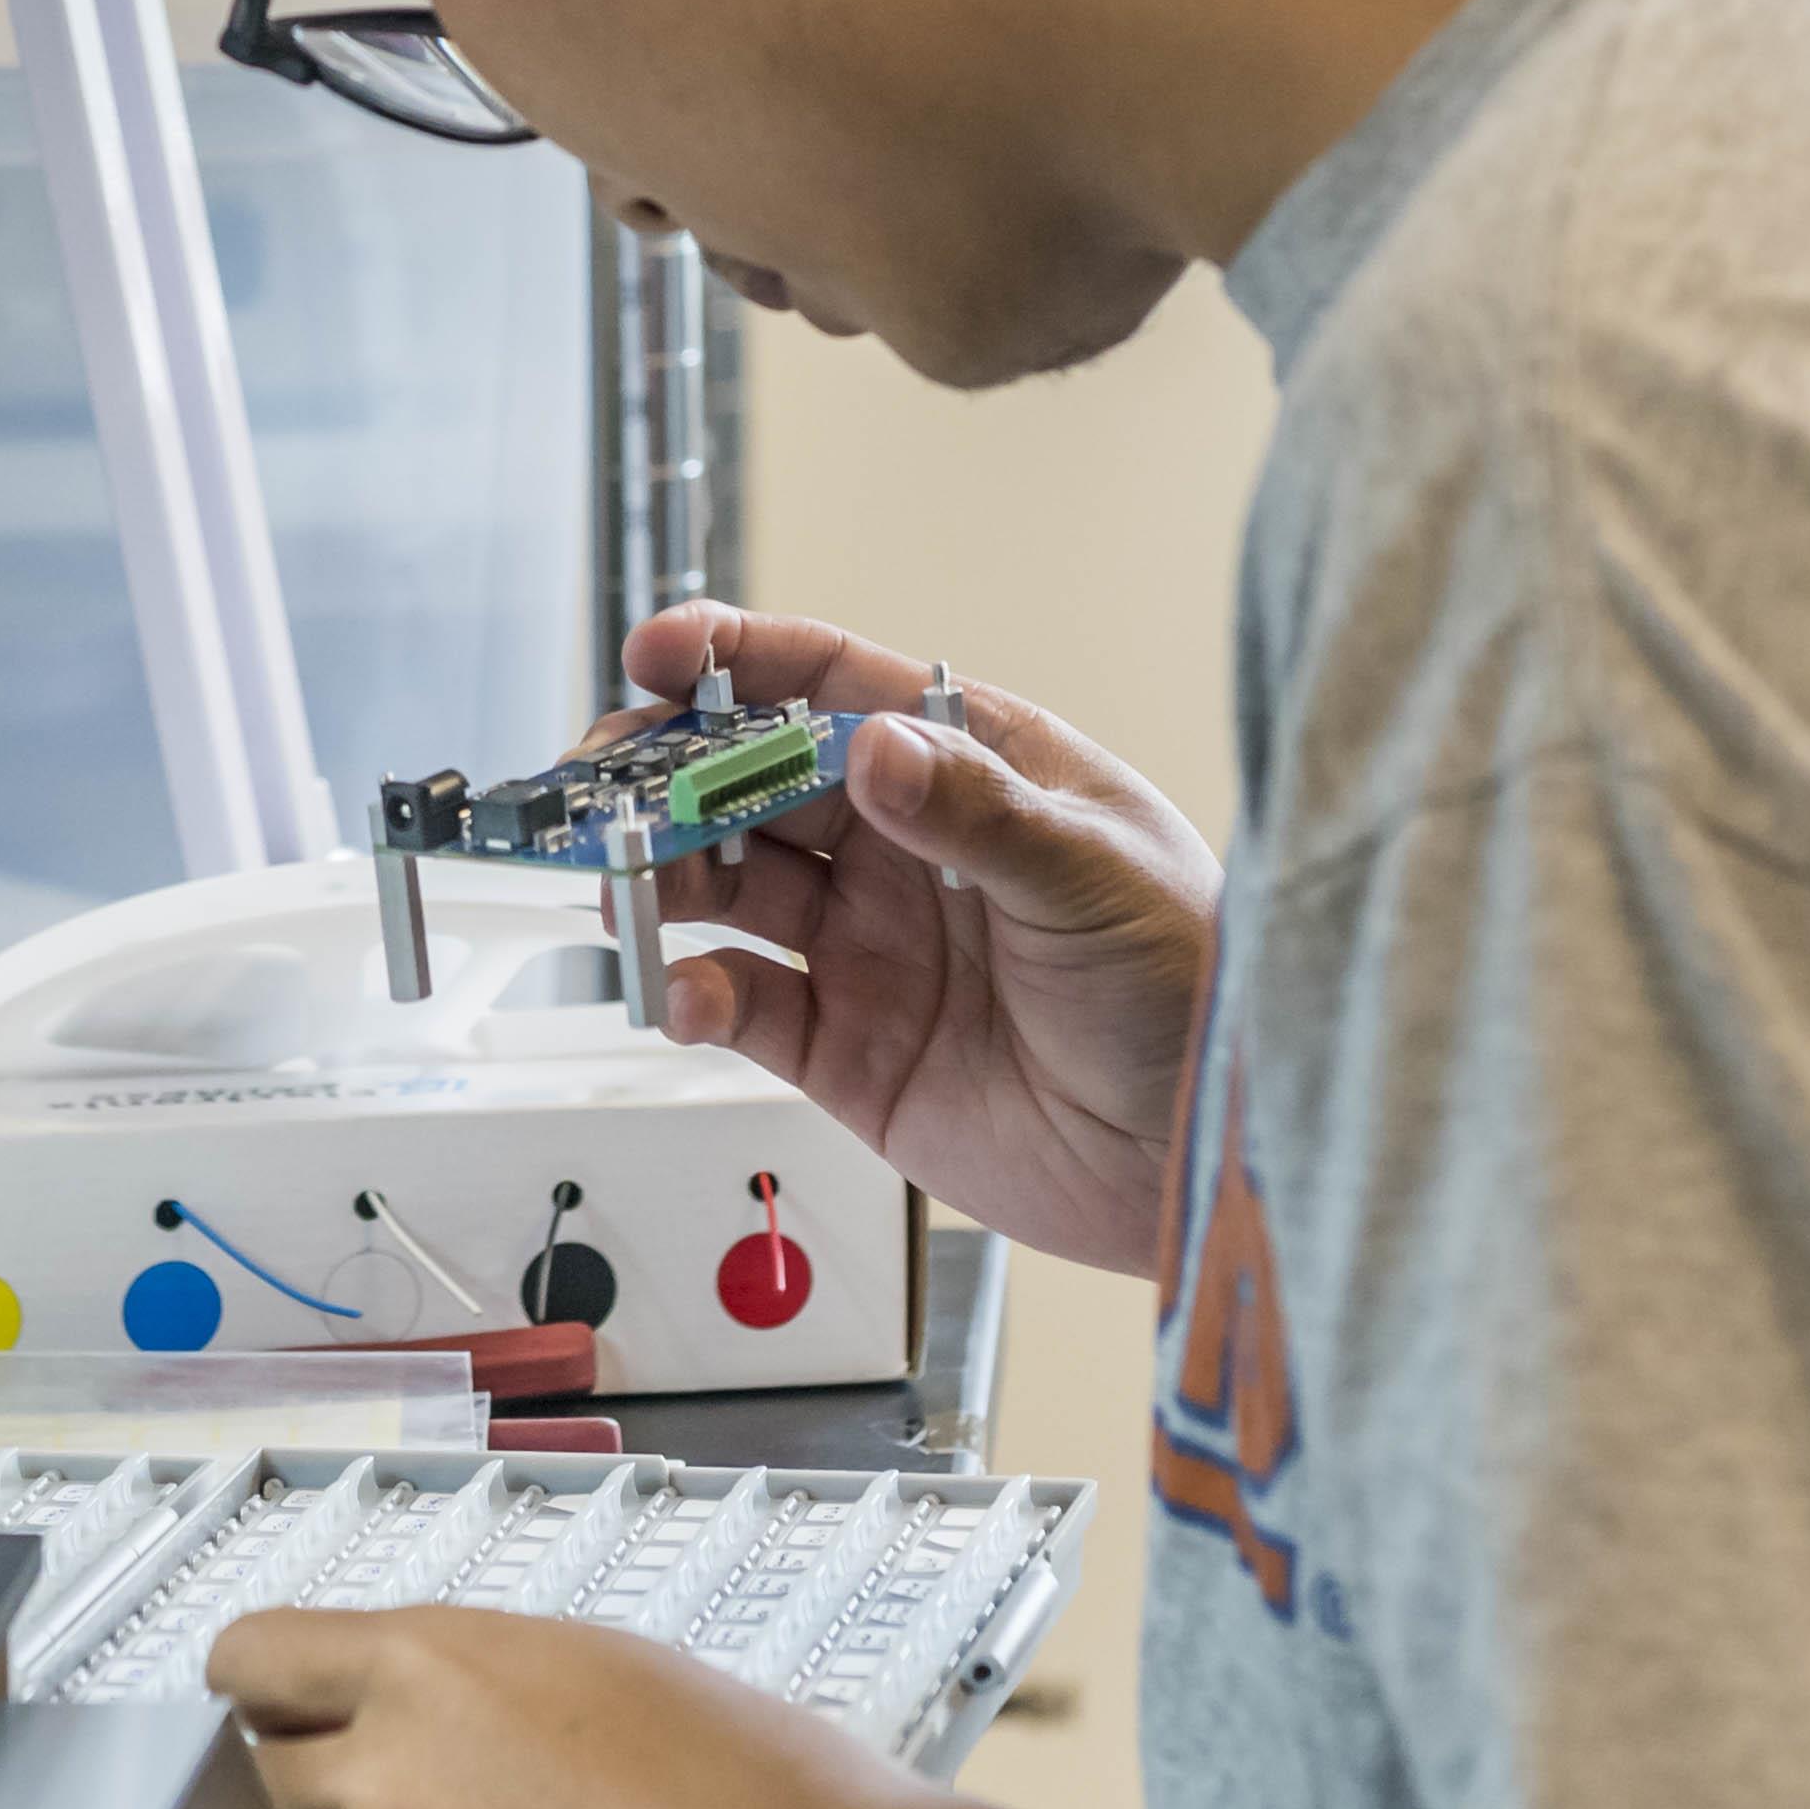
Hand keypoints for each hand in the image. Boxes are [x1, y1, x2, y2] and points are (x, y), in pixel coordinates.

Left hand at [209, 1602, 954, 1808]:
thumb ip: (469, 1689)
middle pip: (247, 1784)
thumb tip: (419, 1708)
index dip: (272, 1695)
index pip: (246, 1660)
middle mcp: (379, 1783)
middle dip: (304, 1800)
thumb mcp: (598, 1671)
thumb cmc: (766, 1798)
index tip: (289, 1716)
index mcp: (422, 1669)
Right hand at [603, 600, 1218, 1270]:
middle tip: (602, 787)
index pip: (833, 687)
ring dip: (663, 882)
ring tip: (626, 893)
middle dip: (666, 776)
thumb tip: (875, 746)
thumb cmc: (1190, 988)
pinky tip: (687, 996)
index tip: (659, 652)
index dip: (737, 660)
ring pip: (728, 888)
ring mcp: (870, 946)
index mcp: (971, 769)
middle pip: (751, 783)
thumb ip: (974, 812)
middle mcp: (904, 849)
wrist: (1207, 1156)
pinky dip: (695, 996)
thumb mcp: (1092, 876)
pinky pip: (743, 1005)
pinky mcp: (848, 1047)